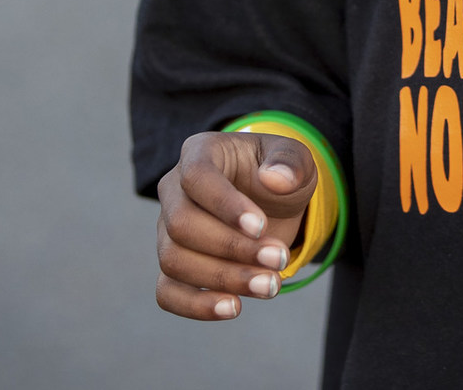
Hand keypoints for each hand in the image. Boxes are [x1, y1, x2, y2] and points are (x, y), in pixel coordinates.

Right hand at [154, 130, 317, 319]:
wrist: (272, 202)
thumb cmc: (279, 174)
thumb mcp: (295, 158)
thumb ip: (290, 162)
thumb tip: (275, 179)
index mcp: (199, 153)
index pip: (197, 178)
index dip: (225, 205)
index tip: (261, 227)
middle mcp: (174, 191)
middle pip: (181, 225)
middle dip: (232, 248)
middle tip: (278, 259)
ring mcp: (167, 230)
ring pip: (174, 261)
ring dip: (223, 279)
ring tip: (270, 285)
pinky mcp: (173, 265)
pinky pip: (167, 292)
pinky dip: (196, 306)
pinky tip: (234, 308)